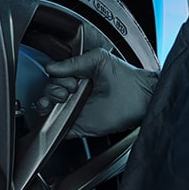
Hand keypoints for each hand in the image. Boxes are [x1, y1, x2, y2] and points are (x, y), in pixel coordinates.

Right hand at [35, 47, 158, 138]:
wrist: (142, 98)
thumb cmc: (127, 79)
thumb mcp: (98, 60)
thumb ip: (74, 62)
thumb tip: (52, 67)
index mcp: (78, 76)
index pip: (54, 77)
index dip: (57, 78)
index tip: (71, 80)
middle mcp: (75, 94)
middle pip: (48, 93)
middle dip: (52, 90)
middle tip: (69, 91)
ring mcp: (75, 110)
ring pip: (48, 111)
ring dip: (45, 105)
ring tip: (58, 101)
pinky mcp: (79, 126)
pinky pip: (58, 129)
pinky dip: (52, 126)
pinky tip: (55, 117)